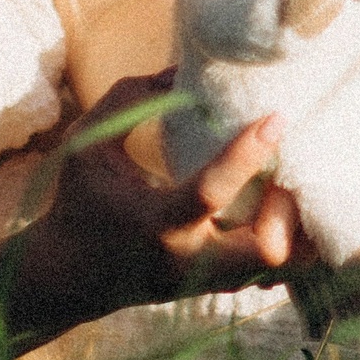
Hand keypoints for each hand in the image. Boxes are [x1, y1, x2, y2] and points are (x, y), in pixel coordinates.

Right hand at [37, 72, 314, 314]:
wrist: (66, 278)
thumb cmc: (77, 202)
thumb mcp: (87, 145)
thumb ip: (129, 100)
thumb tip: (180, 70)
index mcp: (155, 222)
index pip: (209, 192)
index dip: (247, 153)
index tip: (277, 118)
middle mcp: (185, 259)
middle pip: (265, 251)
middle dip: (288, 209)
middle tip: (290, 169)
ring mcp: (203, 282)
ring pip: (276, 268)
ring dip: (293, 227)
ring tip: (293, 184)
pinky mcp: (213, 289)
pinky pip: (268, 273)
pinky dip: (284, 241)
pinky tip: (281, 207)